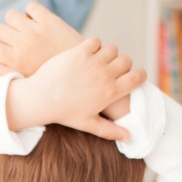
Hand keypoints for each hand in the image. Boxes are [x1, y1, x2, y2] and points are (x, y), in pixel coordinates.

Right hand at [0, 3, 82, 77]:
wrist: (85, 72)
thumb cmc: (54, 80)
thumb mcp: (27, 80)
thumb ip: (6, 70)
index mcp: (15, 60)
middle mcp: (23, 43)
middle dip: (3, 34)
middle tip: (13, 40)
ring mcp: (36, 30)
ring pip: (12, 15)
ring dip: (15, 21)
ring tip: (24, 29)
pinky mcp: (50, 20)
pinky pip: (31, 7)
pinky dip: (31, 12)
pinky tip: (37, 21)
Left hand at [6, 37, 145, 141]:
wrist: (41, 98)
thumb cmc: (64, 112)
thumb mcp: (89, 124)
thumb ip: (111, 131)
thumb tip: (129, 139)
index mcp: (110, 92)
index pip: (138, 77)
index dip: (140, 75)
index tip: (134, 76)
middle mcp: (104, 75)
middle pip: (126, 60)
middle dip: (122, 64)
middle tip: (111, 69)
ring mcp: (92, 62)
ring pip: (112, 49)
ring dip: (108, 54)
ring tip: (99, 61)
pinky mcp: (79, 52)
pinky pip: (96, 41)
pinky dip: (94, 45)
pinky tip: (87, 53)